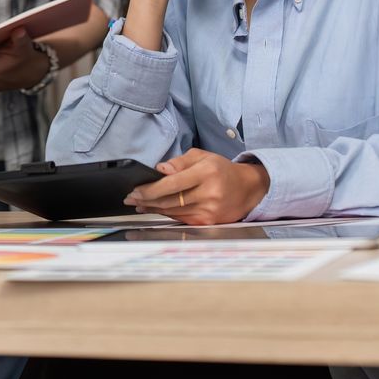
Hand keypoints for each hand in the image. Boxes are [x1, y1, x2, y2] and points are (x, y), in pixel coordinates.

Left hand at [122, 149, 270, 225]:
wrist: (247, 189)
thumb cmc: (221, 170)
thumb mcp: (203, 157)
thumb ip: (180, 162)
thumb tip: (160, 169)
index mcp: (206, 172)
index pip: (173, 183)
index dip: (151, 188)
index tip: (135, 189)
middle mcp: (209, 193)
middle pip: (170, 200)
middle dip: (146, 199)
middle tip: (130, 197)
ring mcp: (209, 210)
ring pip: (173, 211)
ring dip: (152, 208)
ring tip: (138, 203)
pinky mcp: (208, 222)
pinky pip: (180, 219)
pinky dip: (165, 214)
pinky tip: (154, 210)